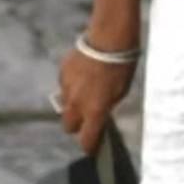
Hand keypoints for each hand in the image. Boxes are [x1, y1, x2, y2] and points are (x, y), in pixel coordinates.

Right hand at [57, 41, 138, 155]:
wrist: (109, 37)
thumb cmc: (122, 65)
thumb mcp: (121, 91)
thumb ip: (106, 107)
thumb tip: (100, 114)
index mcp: (95, 111)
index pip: (86, 141)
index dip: (89, 146)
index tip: (92, 146)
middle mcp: (77, 103)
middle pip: (68, 126)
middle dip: (77, 125)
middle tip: (88, 117)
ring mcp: (66, 88)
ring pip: (64, 106)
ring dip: (73, 104)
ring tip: (86, 91)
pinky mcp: (61, 72)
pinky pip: (64, 86)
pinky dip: (71, 85)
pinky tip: (83, 74)